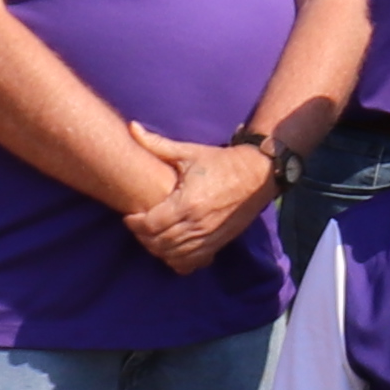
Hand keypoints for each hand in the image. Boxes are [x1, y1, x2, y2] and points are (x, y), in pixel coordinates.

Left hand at [124, 126, 271, 268]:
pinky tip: (174, 250)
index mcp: (187, 203)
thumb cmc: (220, 162)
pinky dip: (179, 260)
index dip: (134, 223)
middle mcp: (198, 223)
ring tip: (153, 237)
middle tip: (139, 226)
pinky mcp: (219, 242)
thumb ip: (156, 144)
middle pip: (159, 243)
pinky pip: (193, 262)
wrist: (258, 174)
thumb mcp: (188, 152)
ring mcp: (210, 236)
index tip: (131, 216)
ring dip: (159, 249)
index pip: (150, 225)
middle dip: (143, 237)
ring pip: (174, 255)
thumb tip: (131, 127)